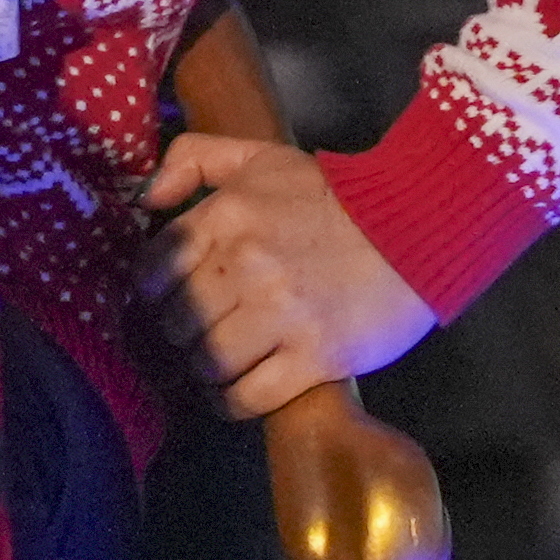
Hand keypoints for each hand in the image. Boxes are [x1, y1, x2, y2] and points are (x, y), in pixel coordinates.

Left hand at [140, 131, 437, 418]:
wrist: (416, 228)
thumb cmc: (332, 196)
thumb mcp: (260, 157)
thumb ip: (193, 159)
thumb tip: (144, 196)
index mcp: (227, 216)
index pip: (153, 270)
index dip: (152, 292)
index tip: (167, 300)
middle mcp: (247, 265)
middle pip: (178, 321)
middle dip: (181, 332)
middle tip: (199, 332)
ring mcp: (281, 314)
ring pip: (207, 361)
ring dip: (204, 369)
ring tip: (219, 362)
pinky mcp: (314, 357)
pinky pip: (247, 396)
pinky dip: (230, 402)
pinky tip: (234, 393)